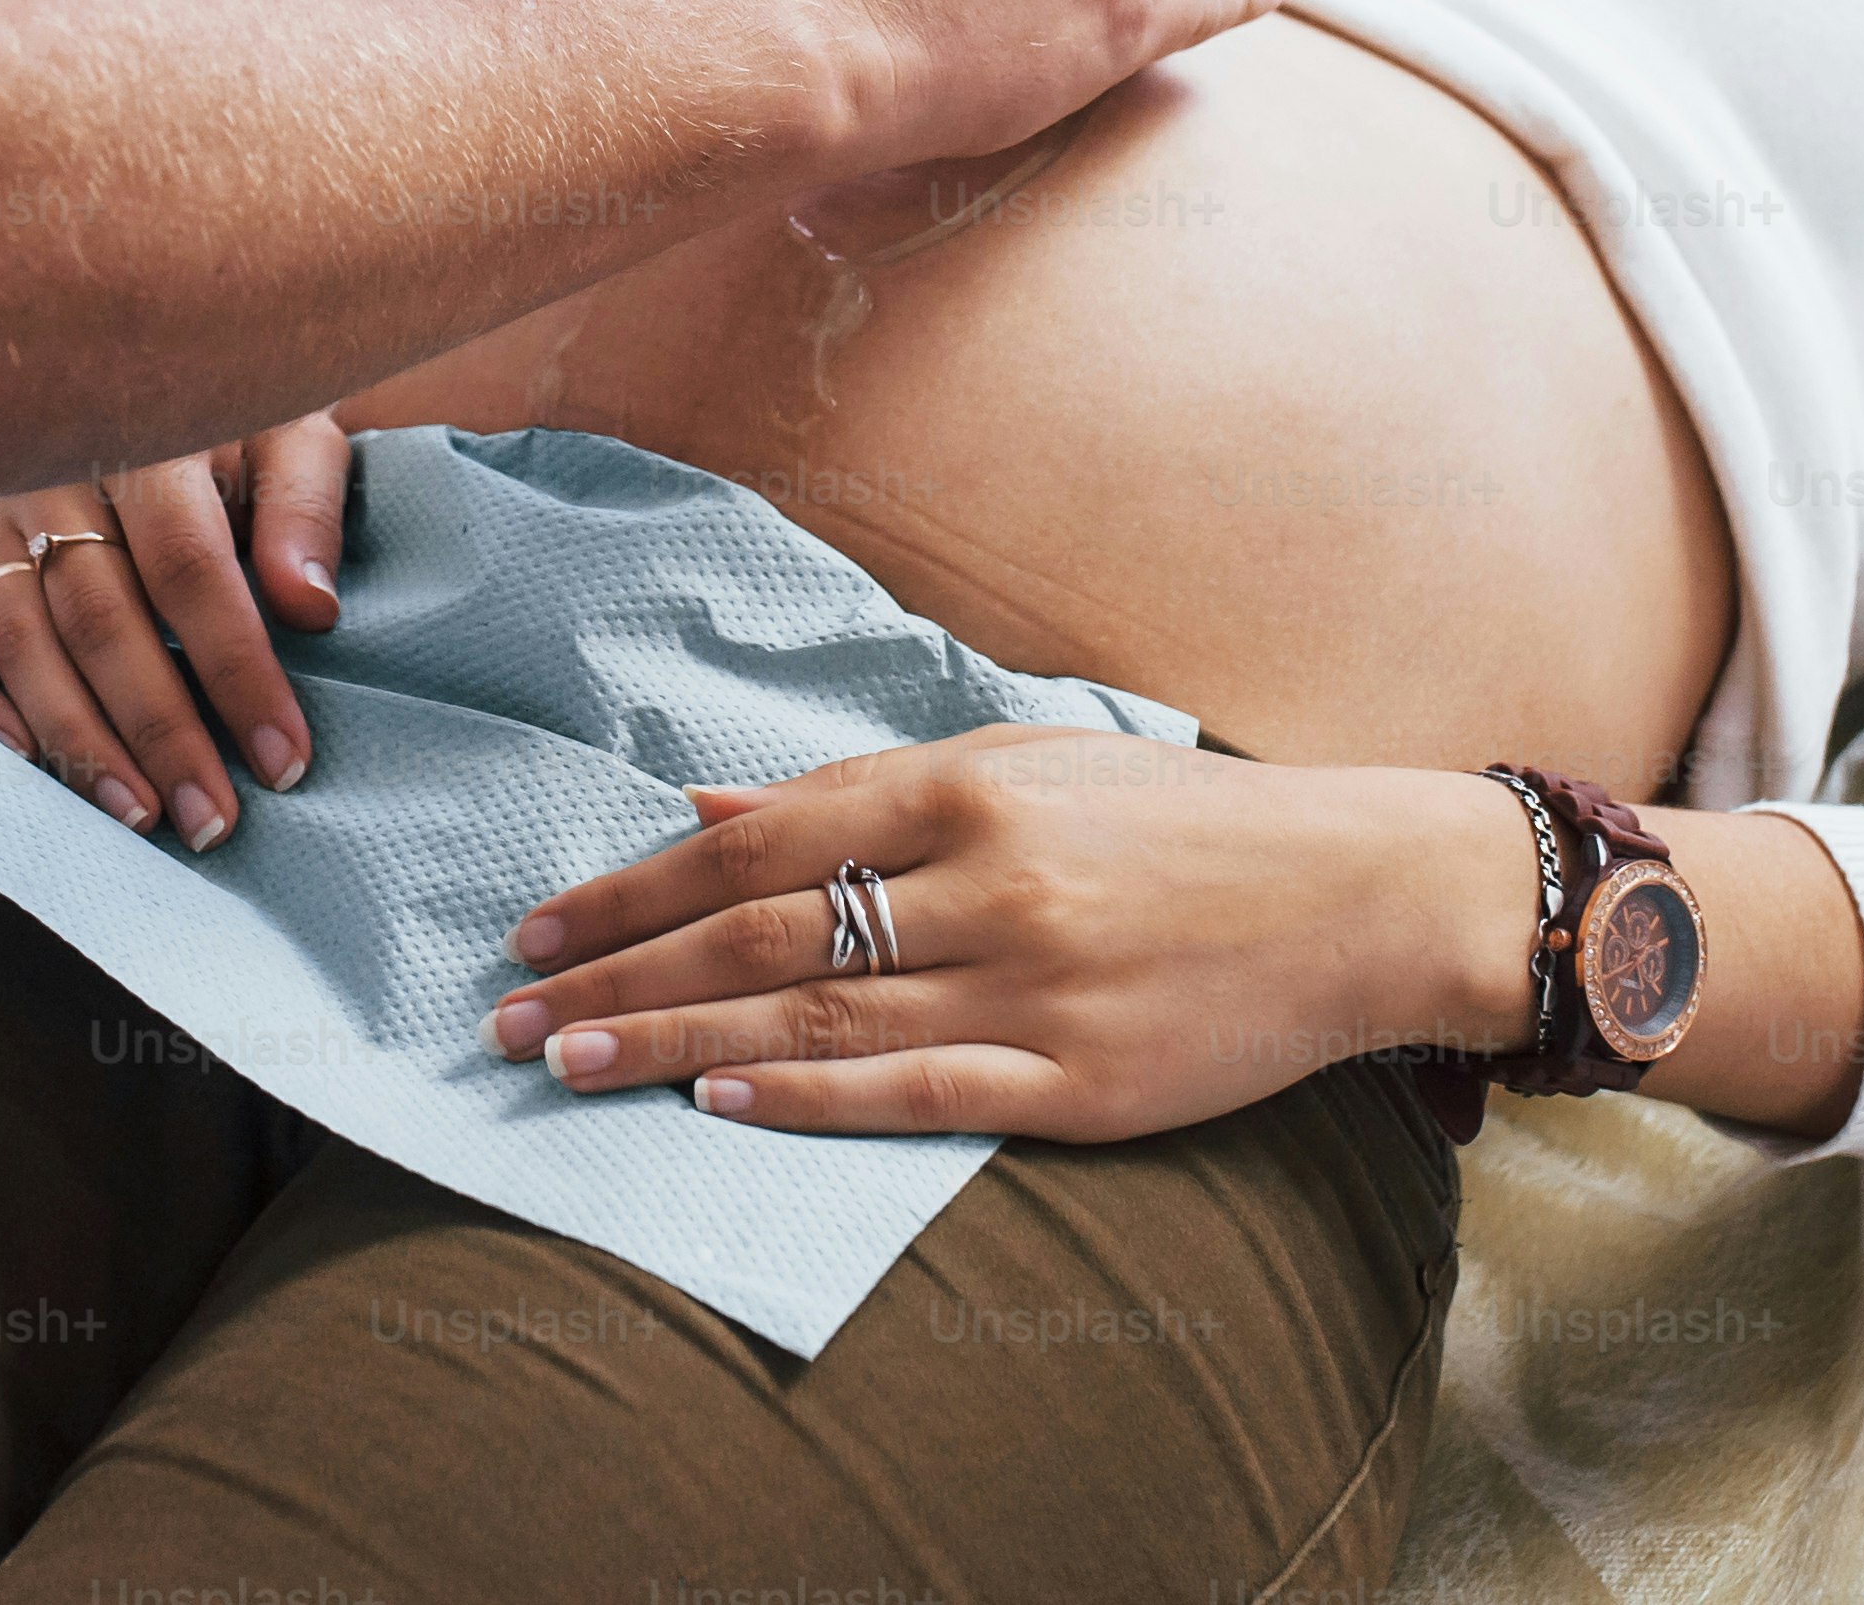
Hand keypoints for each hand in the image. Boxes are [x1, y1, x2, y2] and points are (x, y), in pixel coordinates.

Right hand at [0, 416, 350, 852]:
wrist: (156, 390)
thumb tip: (309, 608)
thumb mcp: (292, 442)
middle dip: (158, 730)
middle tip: (210, 819)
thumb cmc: (238, 432)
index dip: (235, 670)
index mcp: (146, 441)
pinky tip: (24, 767)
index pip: (187, 568)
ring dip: (76, 740)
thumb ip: (303, 514)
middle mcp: (56, 481)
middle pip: (99, 619)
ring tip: (135, 816)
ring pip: (21, 643)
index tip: (283, 759)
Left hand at [484, 727, 1534, 1138]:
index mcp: (966, 790)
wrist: (1357, 895)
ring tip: (568, 1061)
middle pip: (762, 930)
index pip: (757, 841)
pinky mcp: (1082, 1082)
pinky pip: (919, 1092)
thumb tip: (700, 808)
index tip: (537, 927)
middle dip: (620, 970)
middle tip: (506, 1013)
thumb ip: (856, 788)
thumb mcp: (1022, 764)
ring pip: (816, 1014)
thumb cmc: (1178, 825)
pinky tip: (718, 1098)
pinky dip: (809, 1096)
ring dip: (675, 1038)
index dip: (634, 888)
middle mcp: (988, 882)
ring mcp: (1032, 987)